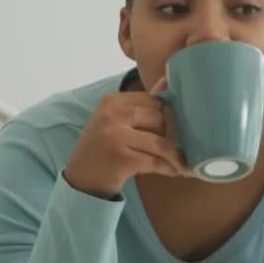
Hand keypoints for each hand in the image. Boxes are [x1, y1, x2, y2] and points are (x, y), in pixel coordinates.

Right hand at [64, 76, 191, 197]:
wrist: (81, 179)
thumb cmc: (102, 147)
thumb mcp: (113, 120)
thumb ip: (137, 107)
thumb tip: (168, 83)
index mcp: (112, 101)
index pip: (152, 100)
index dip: (166, 115)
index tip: (172, 128)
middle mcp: (112, 115)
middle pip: (159, 119)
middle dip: (172, 134)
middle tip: (179, 145)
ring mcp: (116, 137)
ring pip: (161, 142)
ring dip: (176, 155)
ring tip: (183, 162)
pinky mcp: (123, 159)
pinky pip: (156, 162)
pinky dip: (169, 168)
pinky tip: (175, 171)